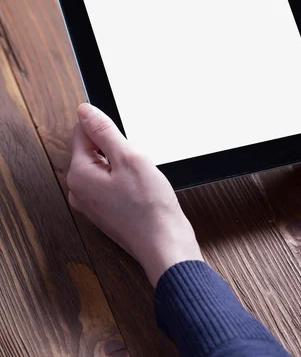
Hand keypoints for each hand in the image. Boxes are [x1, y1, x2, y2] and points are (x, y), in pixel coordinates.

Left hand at [67, 103, 202, 285]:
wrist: (165, 245)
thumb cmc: (150, 207)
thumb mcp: (129, 158)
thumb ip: (104, 131)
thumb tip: (84, 111)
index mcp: (79, 174)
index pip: (83, 132)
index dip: (107, 128)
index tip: (126, 139)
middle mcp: (78, 190)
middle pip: (93, 149)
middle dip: (117, 149)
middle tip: (137, 163)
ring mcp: (91, 203)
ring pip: (105, 166)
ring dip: (124, 165)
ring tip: (141, 180)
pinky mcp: (105, 211)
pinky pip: (111, 183)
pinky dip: (126, 180)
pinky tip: (141, 191)